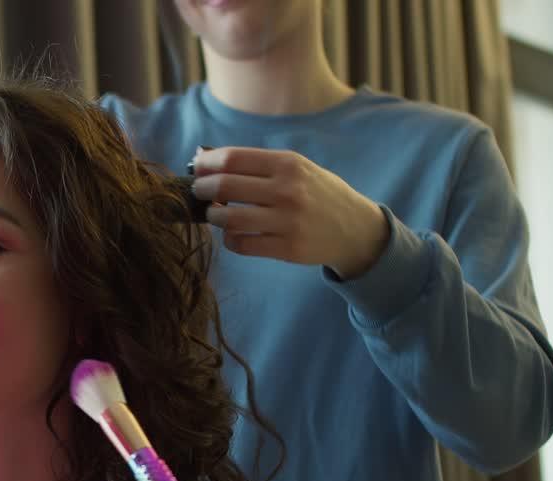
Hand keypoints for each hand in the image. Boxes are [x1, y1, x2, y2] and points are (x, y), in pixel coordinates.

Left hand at [192, 146, 389, 278]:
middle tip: (198, 191)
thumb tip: (205, 159)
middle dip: (202, 189)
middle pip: (225, 186)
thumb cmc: (316, 193)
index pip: (233, 159)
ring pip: (229, 219)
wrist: (355, 227)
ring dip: (213, 216)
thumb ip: (258, 165)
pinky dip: (230, 239)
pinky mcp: (288, 249)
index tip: (196, 168)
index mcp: (288, 164)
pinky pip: (242, 245)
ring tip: (215, 214)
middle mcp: (288, 190)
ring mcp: (288, 221)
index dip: (206, 163)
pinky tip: (233, 234)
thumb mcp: (297, 168)